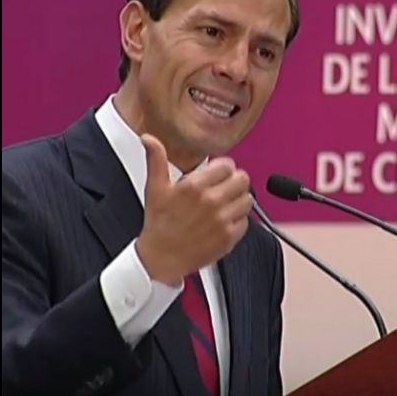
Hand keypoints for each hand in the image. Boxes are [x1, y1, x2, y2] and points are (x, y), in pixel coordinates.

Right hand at [136, 134, 251, 285]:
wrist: (160, 258)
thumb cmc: (158, 223)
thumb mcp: (155, 188)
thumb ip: (156, 159)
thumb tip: (148, 138)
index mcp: (194, 186)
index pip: (228, 165)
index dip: (224, 168)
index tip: (217, 175)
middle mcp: (211, 201)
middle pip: (243, 179)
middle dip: (234, 181)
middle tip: (224, 188)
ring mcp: (222, 220)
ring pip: (248, 199)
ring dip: (238, 200)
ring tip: (224, 204)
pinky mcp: (229, 237)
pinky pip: (246, 221)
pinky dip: (238, 220)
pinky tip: (224, 221)